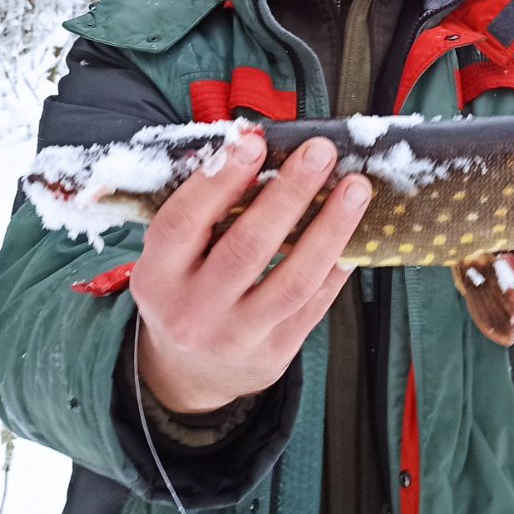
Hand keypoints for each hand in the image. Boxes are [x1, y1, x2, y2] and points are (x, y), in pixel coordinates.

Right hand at [131, 133, 371, 411]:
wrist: (188, 372)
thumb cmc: (184, 291)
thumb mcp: (171, 258)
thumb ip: (203, 211)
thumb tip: (254, 148)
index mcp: (157, 277)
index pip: (183, 223)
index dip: (219, 181)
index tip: (255, 142)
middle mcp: (192, 312)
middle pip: (247, 247)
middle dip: (290, 193)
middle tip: (321, 152)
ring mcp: (236, 337)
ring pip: (293, 280)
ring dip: (330, 228)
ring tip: (355, 188)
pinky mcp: (274, 354)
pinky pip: (314, 304)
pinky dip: (336, 266)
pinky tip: (355, 234)